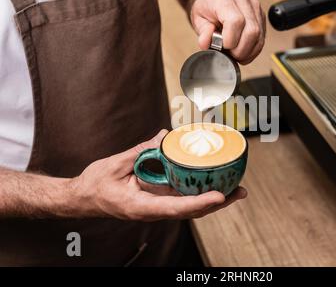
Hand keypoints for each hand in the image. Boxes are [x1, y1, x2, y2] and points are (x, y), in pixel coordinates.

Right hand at [71, 130, 246, 220]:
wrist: (84, 198)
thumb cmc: (96, 185)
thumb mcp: (116, 165)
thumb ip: (142, 151)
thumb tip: (164, 136)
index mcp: (141, 206)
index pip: (176, 208)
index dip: (199, 203)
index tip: (219, 196)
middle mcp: (153, 210)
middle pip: (191, 210)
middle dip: (217, 202)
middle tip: (240, 191)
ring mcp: (157, 207)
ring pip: (190, 207)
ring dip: (213, 199)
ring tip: (236, 189)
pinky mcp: (158, 200)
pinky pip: (182, 199)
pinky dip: (200, 192)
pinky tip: (213, 183)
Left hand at [190, 0, 265, 64]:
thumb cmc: (208, 8)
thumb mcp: (198, 19)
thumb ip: (203, 32)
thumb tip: (206, 43)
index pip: (236, 21)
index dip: (230, 40)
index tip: (222, 46)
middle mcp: (243, 0)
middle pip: (251, 31)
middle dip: (240, 50)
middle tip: (229, 53)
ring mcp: (255, 7)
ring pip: (259, 37)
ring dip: (247, 52)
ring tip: (235, 53)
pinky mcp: (261, 17)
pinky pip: (262, 39)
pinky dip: (252, 50)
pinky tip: (243, 51)